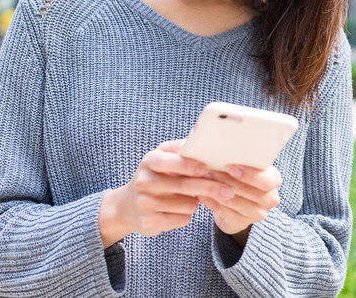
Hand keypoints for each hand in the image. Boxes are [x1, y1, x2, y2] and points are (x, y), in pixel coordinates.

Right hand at [99, 139, 228, 246]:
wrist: (128, 206)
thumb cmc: (155, 176)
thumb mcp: (163, 158)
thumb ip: (180, 149)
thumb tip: (200, 132)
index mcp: (150, 161)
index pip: (168, 161)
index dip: (187, 165)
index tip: (205, 168)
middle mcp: (144, 181)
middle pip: (183, 185)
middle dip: (209, 187)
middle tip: (227, 190)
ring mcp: (144, 203)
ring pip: (186, 204)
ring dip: (196, 202)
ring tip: (190, 198)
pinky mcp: (148, 222)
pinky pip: (181, 219)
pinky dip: (187, 215)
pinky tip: (179, 211)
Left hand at [197, 164, 282, 240]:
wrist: (243, 203)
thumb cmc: (245, 178)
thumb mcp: (250, 167)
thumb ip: (244, 160)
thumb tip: (222, 148)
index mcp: (274, 181)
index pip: (266, 181)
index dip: (249, 175)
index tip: (231, 167)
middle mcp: (269, 199)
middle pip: (247, 191)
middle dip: (226, 179)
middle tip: (209, 170)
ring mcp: (256, 214)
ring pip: (232, 201)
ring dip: (215, 189)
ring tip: (202, 178)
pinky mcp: (241, 223)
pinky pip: (222, 211)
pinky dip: (210, 200)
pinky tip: (201, 192)